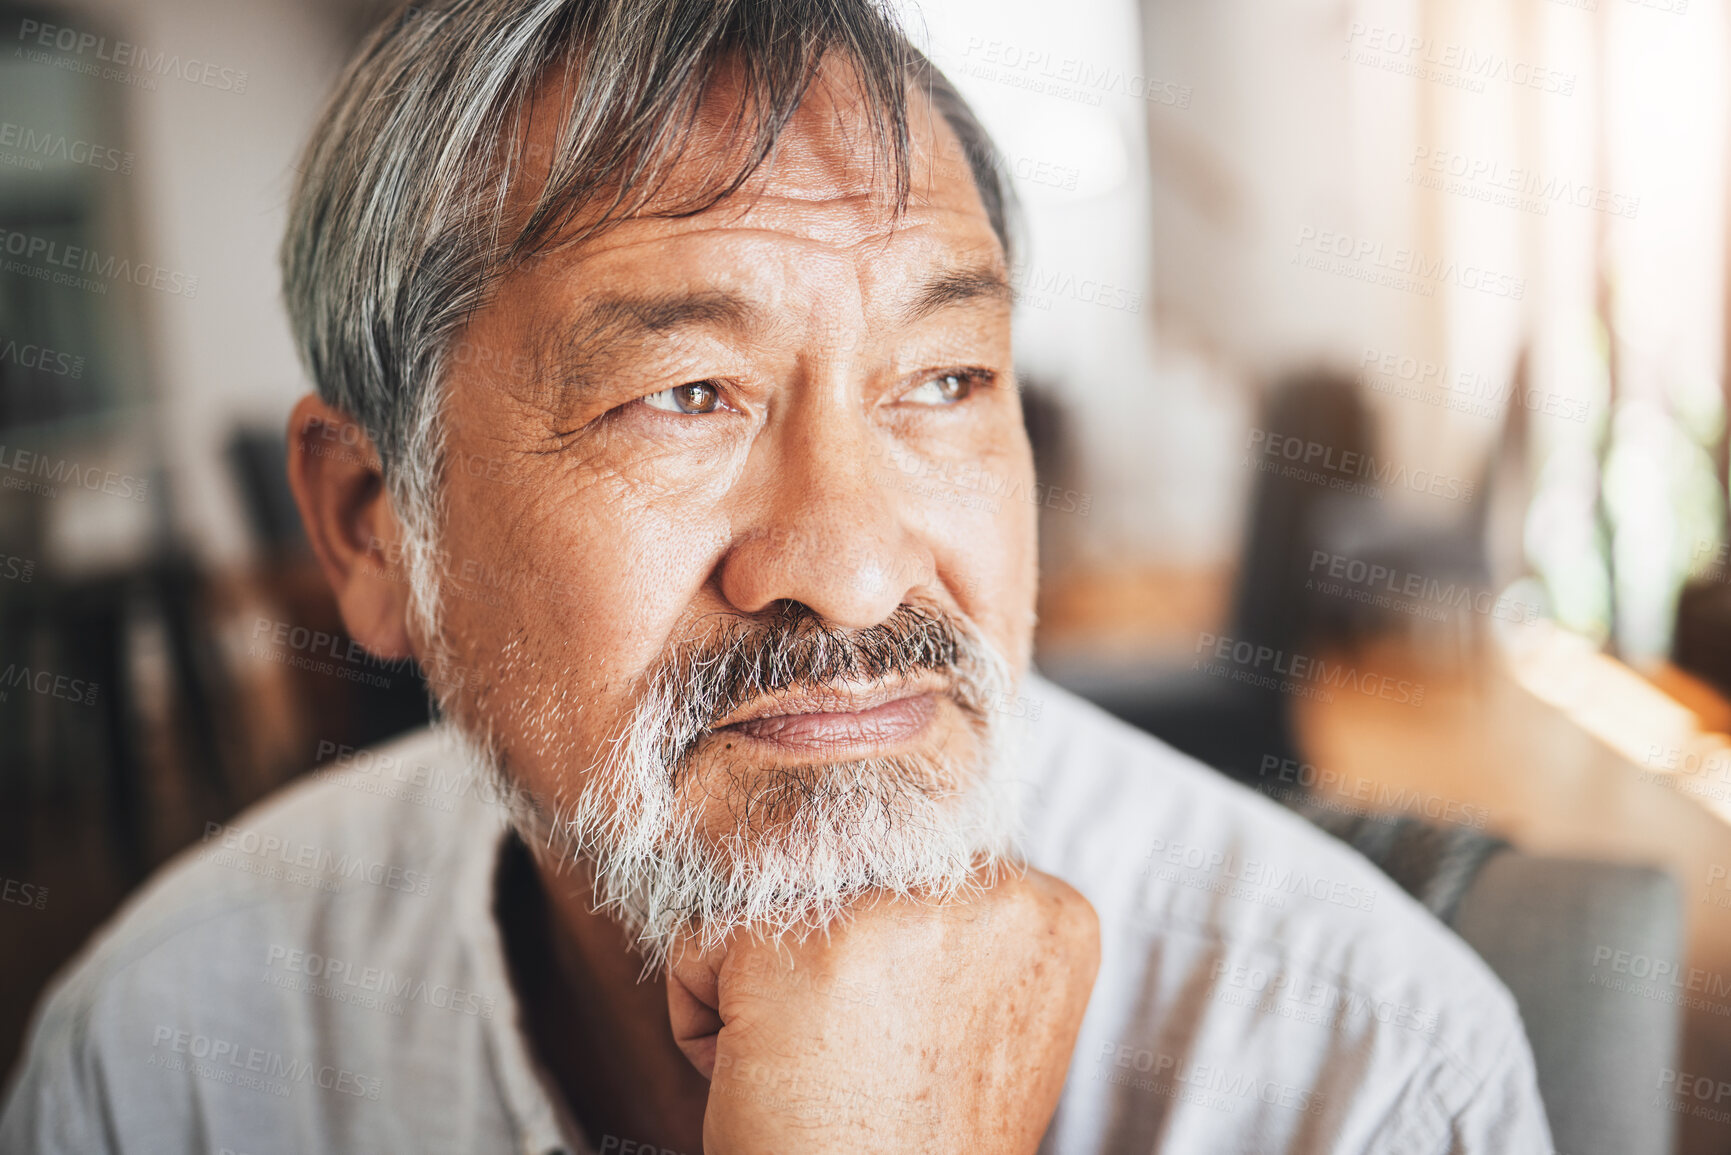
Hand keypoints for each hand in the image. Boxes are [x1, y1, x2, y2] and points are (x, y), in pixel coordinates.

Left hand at [665, 869, 1099, 1153]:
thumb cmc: (919, 1148)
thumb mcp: (984, 1024)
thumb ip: (957, 932)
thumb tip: (863, 848)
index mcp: (1051, 911)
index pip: (923, 871)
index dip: (895, 963)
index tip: (914, 1045)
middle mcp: (985, 887)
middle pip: (850, 875)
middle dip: (833, 965)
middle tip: (864, 1067)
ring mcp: (885, 905)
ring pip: (775, 907)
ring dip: (774, 988)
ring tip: (822, 1075)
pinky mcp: (783, 941)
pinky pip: (698, 950)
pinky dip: (706, 1024)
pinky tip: (769, 1083)